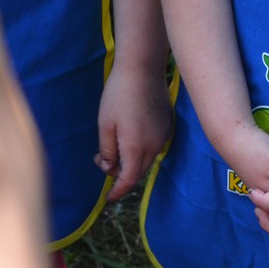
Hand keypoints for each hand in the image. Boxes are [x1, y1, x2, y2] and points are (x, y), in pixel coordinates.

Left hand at [95, 57, 170, 200]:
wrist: (142, 68)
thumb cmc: (119, 94)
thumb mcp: (105, 125)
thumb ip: (108, 151)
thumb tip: (110, 168)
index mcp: (137, 147)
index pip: (128, 180)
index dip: (118, 192)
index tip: (108, 199)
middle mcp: (154, 145)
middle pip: (138, 172)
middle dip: (120, 174)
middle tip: (101, 160)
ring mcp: (163, 135)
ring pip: (146, 159)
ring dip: (130, 160)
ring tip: (112, 144)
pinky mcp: (167, 125)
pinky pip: (153, 146)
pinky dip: (140, 149)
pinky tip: (128, 133)